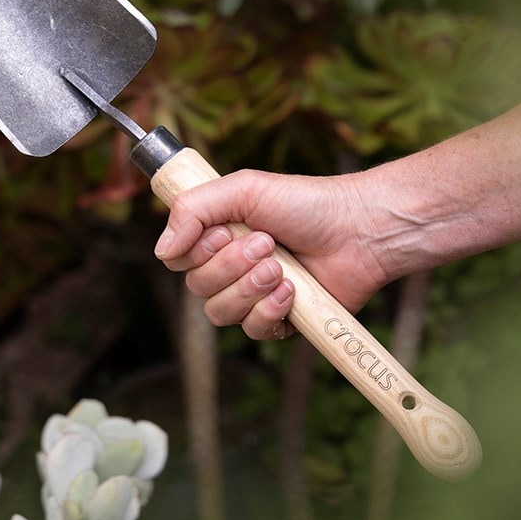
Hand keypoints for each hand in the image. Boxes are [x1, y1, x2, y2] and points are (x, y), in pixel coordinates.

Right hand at [154, 169, 391, 339]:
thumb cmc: (304, 202)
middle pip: (197, 288)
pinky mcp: (280, 320)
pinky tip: (292, 291)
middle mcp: (232, 268)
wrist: (358, 229)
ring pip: (220, 313)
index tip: (225, 231)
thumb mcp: (243, 188)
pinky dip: (270, 310)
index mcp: (218, 237)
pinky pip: (254, 330)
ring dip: (250, 288)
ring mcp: (255, 296)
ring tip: (281, 267)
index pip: (178, 260)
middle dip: (231, 266)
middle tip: (267, 243)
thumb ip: (193, 210)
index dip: (196, 252)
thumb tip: (162, 250)